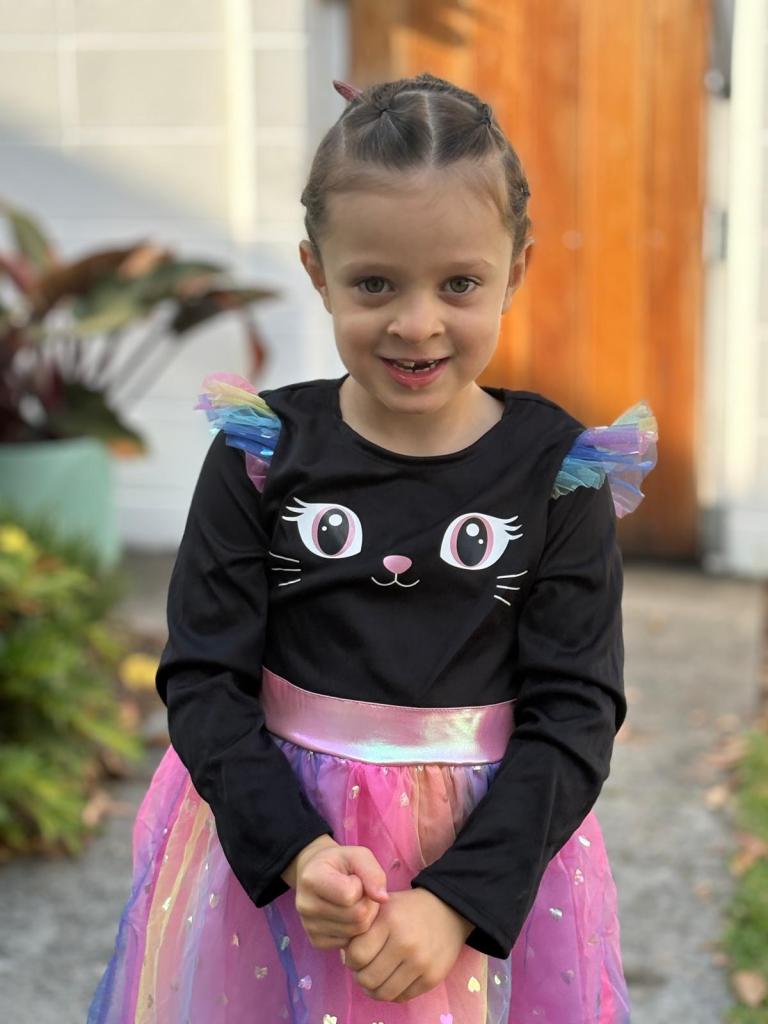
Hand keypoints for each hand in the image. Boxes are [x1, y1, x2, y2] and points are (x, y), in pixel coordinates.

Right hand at [281, 835, 389, 948]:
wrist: (317, 875)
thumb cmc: (340, 863)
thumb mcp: (357, 856)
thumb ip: (373, 872)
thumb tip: (383, 898)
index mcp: (312, 879)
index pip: (350, 895)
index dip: (361, 885)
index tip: (355, 878)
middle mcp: (305, 905)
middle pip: (357, 916)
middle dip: (367, 903)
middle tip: (362, 892)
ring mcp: (309, 926)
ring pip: (356, 931)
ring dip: (364, 916)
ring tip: (355, 902)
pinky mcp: (316, 941)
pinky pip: (349, 943)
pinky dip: (355, 930)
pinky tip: (348, 915)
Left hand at [342, 888, 474, 1002]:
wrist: (449, 910)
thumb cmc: (408, 909)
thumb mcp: (383, 905)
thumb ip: (361, 926)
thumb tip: (343, 955)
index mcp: (390, 920)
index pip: (356, 955)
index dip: (350, 958)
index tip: (355, 954)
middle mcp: (405, 943)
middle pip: (367, 978)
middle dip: (360, 975)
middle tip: (365, 967)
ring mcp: (421, 963)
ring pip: (383, 993)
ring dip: (374, 988)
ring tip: (376, 976)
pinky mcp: (432, 978)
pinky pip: (402, 997)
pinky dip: (393, 991)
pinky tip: (393, 978)